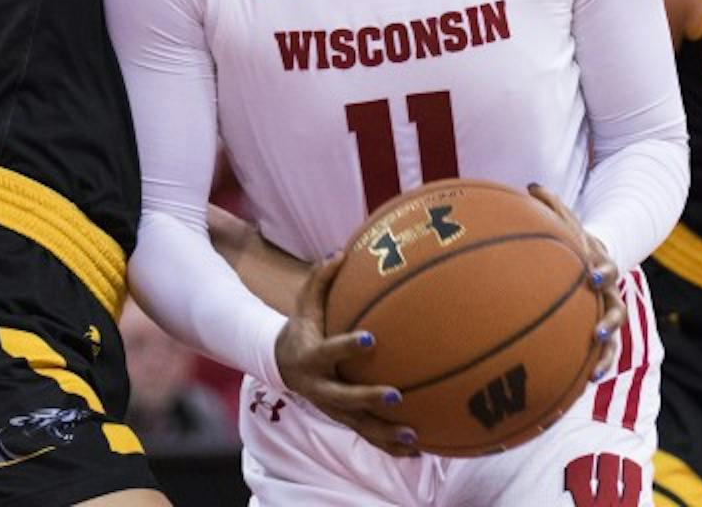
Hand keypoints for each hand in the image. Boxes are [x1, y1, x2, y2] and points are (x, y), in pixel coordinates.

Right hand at [273, 250, 417, 456]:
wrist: (283, 365)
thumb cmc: (303, 327)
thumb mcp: (304, 303)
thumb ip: (320, 278)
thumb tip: (341, 251)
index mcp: (311, 357)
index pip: (329, 351)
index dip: (348, 347)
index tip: (371, 339)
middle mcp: (320, 387)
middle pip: (344, 398)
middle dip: (369, 399)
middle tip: (396, 395)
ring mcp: (332, 408)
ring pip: (359, 426)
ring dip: (385, 434)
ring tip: (413, 436)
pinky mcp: (343, 420)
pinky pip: (368, 435)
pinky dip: (390, 446)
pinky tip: (418, 450)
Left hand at [527, 184, 624, 380]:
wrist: (593, 257)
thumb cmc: (571, 240)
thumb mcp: (564, 222)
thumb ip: (551, 205)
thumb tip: (532, 185)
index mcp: (600, 263)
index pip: (607, 266)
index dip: (602, 269)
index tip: (592, 275)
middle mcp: (609, 291)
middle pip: (617, 306)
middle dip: (610, 319)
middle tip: (600, 330)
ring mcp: (607, 312)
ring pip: (614, 337)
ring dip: (607, 354)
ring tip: (597, 372)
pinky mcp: (600, 331)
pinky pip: (602, 353)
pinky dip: (596, 367)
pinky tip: (584, 384)